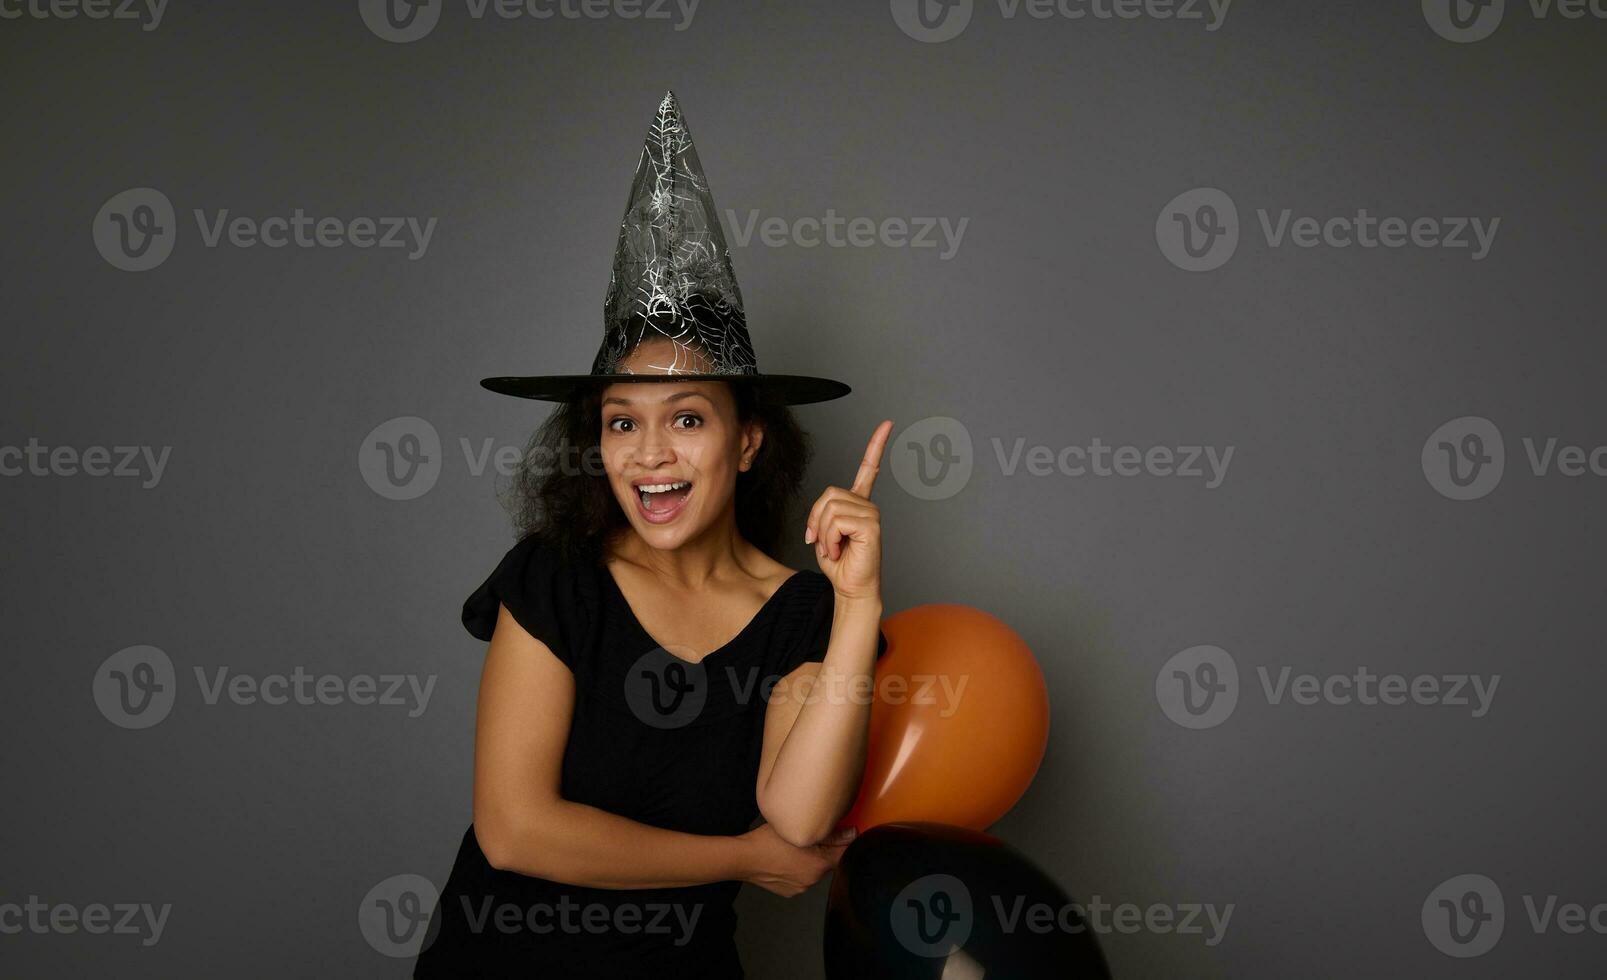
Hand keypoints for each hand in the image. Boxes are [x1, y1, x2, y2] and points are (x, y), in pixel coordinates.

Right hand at [738, 822, 857, 897]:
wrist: (743, 859)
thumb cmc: (767, 841)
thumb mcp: (800, 830)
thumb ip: (831, 834)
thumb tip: (852, 833)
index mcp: (820, 864)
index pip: (845, 854)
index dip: (844, 842)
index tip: (841, 834)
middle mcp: (813, 880)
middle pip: (829, 862)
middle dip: (824, 850)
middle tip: (809, 837)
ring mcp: (801, 888)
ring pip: (814, 870)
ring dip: (810, 860)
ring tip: (794, 848)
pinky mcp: (790, 891)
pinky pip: (801, 879)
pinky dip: (798, 869)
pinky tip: (786, 860)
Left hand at [804, 419, 891, 601]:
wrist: (850, 588)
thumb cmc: (839, 563)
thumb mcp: (823, 532)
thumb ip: (823, 513)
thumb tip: (826, 510)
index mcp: (858, 503)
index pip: (868, 468)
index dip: (876, 445)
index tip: (888, 423)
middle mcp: (868, 505)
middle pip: (829, 494)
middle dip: (817, 519)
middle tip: (822, 541)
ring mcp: (872, 514)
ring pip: (830, 509)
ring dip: (824, 533)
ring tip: (834, 548)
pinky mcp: (871, 526)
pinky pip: (837, 521)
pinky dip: (830, 539)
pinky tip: (840, 550)